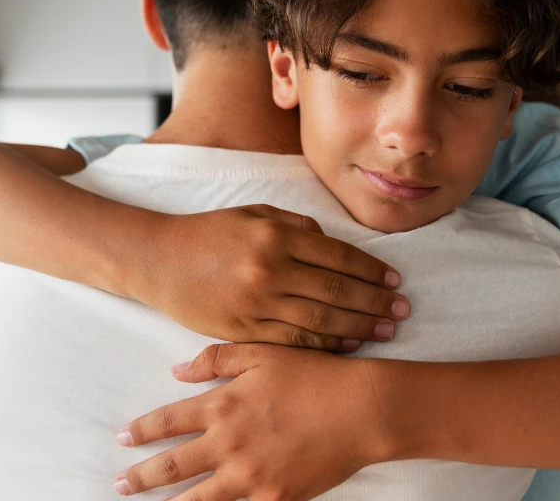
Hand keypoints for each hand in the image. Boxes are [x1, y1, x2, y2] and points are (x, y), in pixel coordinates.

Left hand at [112, 343, 391, 499]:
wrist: (362, 410)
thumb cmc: (316, 376)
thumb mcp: (264, 353)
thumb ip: (217, 359)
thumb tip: (177, 371)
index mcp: (223, 404)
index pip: (168, 421)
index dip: (141, 431)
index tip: (122, 439)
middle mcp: (229, 443)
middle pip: (171, 466)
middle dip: (141, 477)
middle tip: (121, 483)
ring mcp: (250, 476)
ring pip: (197, 500)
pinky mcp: (274, 498)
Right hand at [135, 204, 408, 351]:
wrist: (157, 260)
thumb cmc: (208, 233)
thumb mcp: (253, 213)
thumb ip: (296, 225)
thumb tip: (334, 244)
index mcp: (275, 235)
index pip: (338, 256)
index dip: (371, 271)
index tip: (394, 281)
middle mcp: (269, 269)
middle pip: (337, 292)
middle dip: (375, 303)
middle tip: (403, 311)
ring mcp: (256, 303)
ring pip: (321, 322)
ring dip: (359, 327)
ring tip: (385, 330)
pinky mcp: (242, 330)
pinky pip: (293, 342)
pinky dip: (324, 346)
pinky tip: (347, 345)